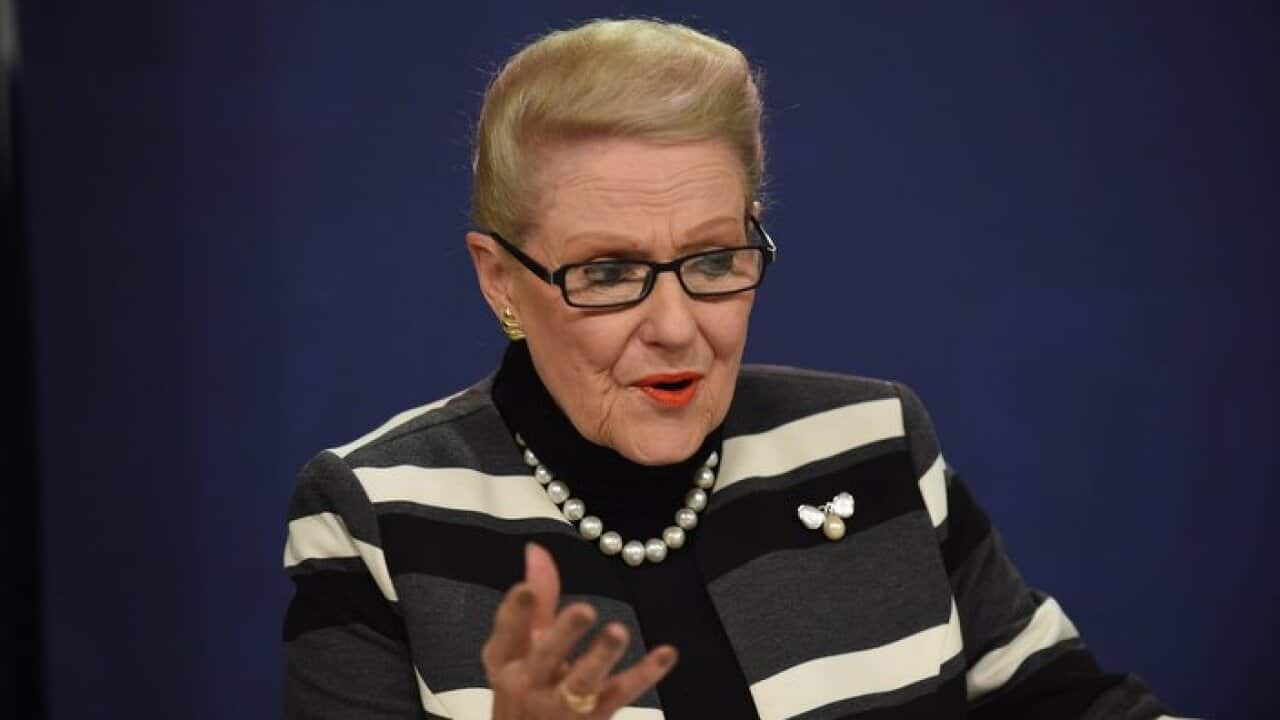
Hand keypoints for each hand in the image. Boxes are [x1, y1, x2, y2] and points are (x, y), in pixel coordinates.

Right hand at [482, 543, 677, 717]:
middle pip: (546, 656)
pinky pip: (621, 694)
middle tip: (584, 610)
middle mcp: (530, 682)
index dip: (514, 611)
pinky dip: (645, 674)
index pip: (507, 633)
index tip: (525, 588)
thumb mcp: (523, 646)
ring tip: (618, 632)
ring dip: (601, 656)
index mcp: (507, 660)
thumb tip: (536, 549)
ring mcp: (562, 704)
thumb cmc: (527, 685)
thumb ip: (537, 599)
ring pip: (582, 681)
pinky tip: (665, 653)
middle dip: (563, 633)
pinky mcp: (594, 716)